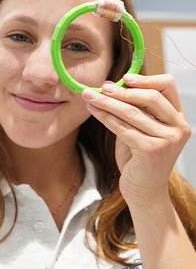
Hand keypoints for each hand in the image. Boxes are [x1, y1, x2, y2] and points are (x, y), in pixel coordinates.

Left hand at [82, 74, 190, 205]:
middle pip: (151, 97)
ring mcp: (168, 140)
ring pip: (133, 112)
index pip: (167, 86)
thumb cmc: (140, 157)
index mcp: (178, 117)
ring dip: (107, 102)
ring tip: (89, 96)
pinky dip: (106, 117)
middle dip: (123, 91)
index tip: (125, 77)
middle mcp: (178, 127)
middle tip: (102, 87)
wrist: (144, 191)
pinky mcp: (152, 151)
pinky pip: (123, 128)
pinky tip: (94, 111)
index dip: (146, 79)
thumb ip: (133, 108)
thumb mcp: (140, 127)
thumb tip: (109, 85)